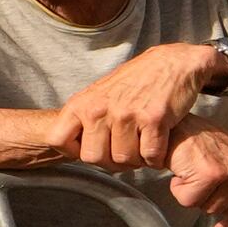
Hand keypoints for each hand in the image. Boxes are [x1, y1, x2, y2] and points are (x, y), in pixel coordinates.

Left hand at [53, 43, 226, 170]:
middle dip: (110, 162)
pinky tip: (158, 143)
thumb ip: (84, 119)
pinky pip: (150, 155)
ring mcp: (126, 114)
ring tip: (142, 145)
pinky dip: (156, 157)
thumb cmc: (132, 83)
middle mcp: (98, 109)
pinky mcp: (153, 119)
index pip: (56, 139)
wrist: (171, 64)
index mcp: (80, 104)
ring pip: (124, 159)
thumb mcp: (97, 95)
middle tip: (124, 152)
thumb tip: (74, 149)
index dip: (72, 152)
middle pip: (93, 158)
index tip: (91, 148)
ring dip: (136, 159)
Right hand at [167, 127, 227, 226]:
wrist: (178, 126)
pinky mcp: (211, 174)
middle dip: (214, 204)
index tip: (224, 226)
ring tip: (193, 175)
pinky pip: (191, 202)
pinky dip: (180, 192)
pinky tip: (182, 175)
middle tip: (204, 184)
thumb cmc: (204, 145)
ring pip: (212, 209)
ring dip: (196, 197)